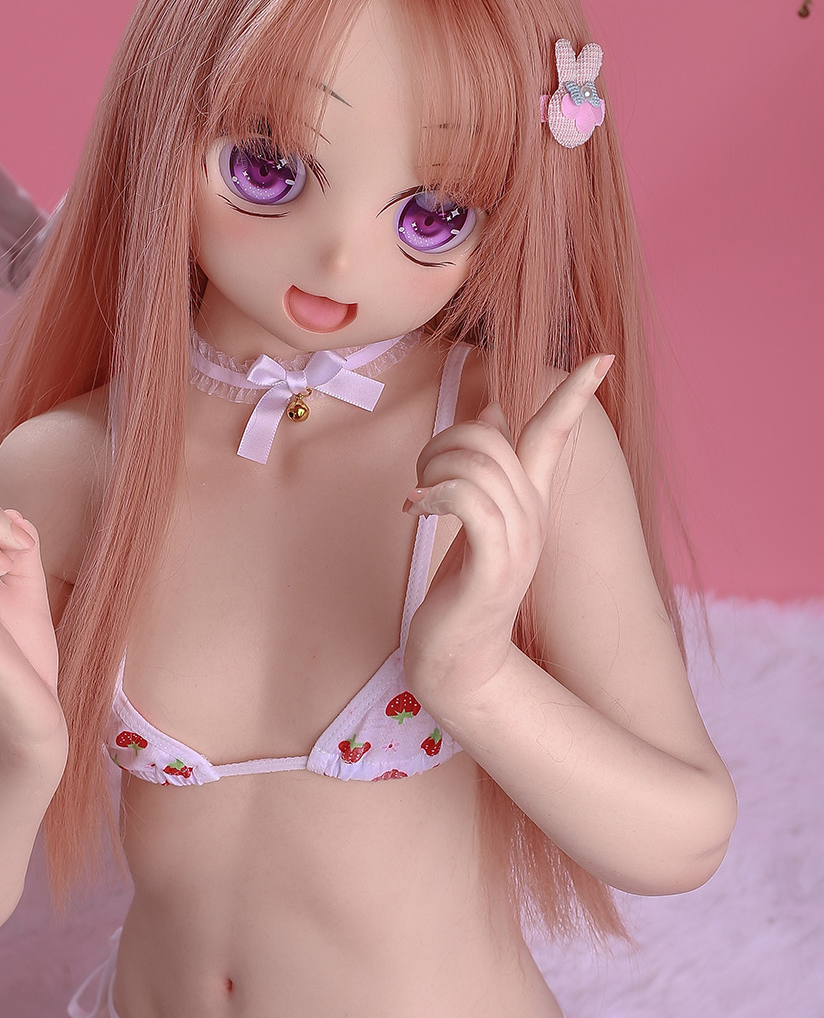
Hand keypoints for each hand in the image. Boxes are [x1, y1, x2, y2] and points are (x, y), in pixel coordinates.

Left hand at [400, 353, 613, 705]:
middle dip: (445, 439)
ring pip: (477, 463)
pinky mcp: (495, 566)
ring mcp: (518, 542)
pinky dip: (435, 495)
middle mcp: (533, 516)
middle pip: (493, 435)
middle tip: (421, 479)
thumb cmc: (461, 591)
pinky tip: (416, 512)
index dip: (575, 394)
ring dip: (433, 469)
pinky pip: (469, 500)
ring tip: (417, 500)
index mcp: (531, 502)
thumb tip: (490, 411)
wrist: (459, 660)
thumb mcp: (476, 522)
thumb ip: (485, 471)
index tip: (601, 357)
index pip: (557, 434)